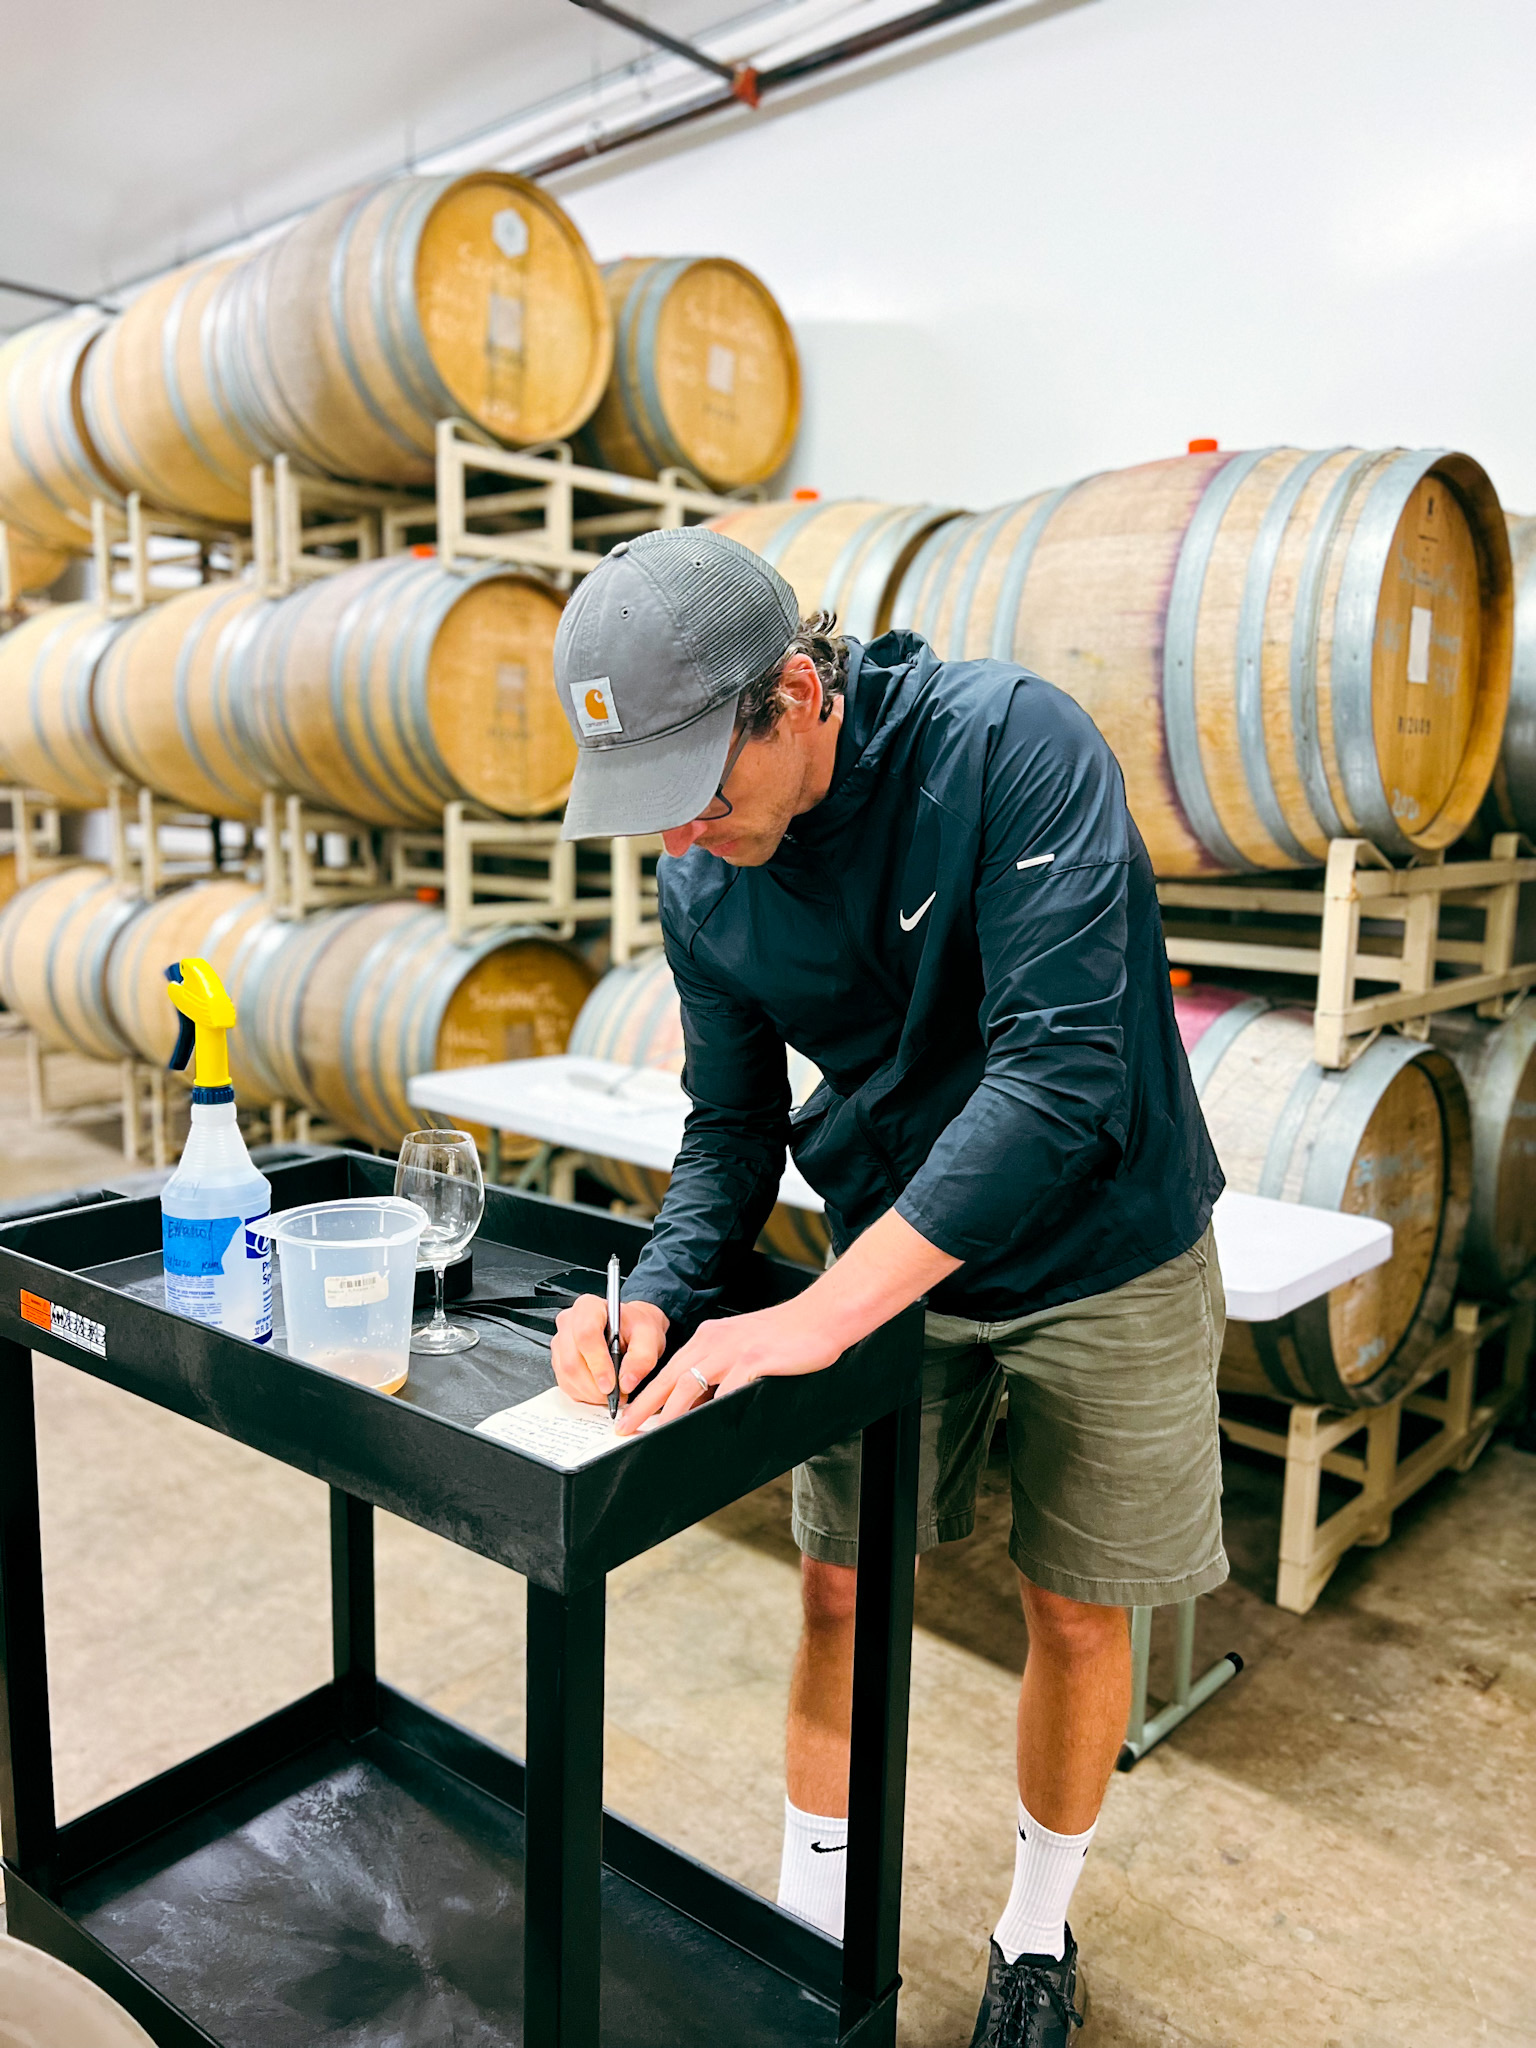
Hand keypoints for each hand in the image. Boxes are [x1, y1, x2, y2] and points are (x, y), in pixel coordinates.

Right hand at [551, 1295, 668, 1408]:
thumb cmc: (636, 1329)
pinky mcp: (559, 1361)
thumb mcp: (650, 1338)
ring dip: (590, 1392)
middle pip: (572, 1361)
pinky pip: (566, 1384)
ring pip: (567, 1375)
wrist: (631, 1331)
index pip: (586, 1335)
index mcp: (589, 1307)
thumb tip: (626, 1382)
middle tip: (617, 1394)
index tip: (612, 1384)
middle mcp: (569, 1322)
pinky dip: (584, 1394)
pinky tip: (600, 1390)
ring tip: (612, 1393)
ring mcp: (560, 1342)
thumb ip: (643, 1358)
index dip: (598, 1363)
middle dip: (595, 1385)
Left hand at [616, 1297, 842, 1433]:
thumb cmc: (786, 1337)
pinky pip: (727, 1391)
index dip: (647, 1393)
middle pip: (669, 1377)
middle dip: (644, 1406)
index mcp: (709, 1338)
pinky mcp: (754, 1359)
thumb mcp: (743, 1350)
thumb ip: (720, 1372)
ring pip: (690, 1384)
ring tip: (655, 1434)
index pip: (668, 1369)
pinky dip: (714, 1412)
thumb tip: (699, 1404)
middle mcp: (715, 1341)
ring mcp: (733, 1350)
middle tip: (626, 1427)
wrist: (821, 1317)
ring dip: (670, 1413)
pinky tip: (707, 1428)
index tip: (630, 1413)